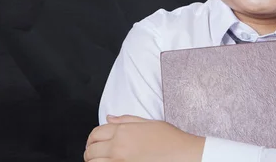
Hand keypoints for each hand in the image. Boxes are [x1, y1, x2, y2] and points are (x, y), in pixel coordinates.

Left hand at [84, 114, 204, 161]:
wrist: (185, 156)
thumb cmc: (171, 140)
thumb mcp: (149, 123)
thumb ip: (126, 120)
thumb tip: (109, 118)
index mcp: (123, 131)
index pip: (95, 134)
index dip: (92, 139)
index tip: (93, 143)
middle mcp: (119, 147)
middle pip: (91, 150)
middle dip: (90, 151)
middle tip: (94, 154)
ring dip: (94, 161)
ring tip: (100, 161)